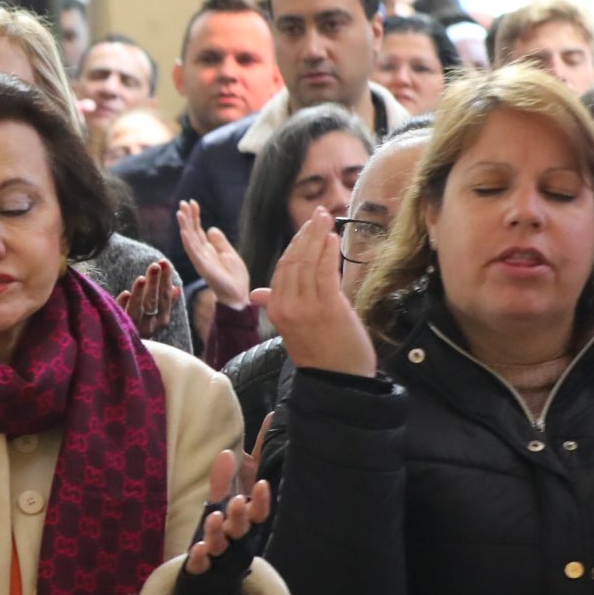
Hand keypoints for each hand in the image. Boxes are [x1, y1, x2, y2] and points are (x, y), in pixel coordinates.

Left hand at [116, 258, 179, 340]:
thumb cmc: (138, 325)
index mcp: (159, 321)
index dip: (165, 281)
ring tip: (142, 278)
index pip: (165, 299)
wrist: (118, 351)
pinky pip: (119, 318)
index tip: (164, 262)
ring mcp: (132, 330)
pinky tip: (125, 294)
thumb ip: (165, 302)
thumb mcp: (154, 314)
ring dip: (140, 294)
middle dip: (155, 283)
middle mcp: (148, 327)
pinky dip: (123, 306)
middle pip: (152, 303)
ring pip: (137, 311)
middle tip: (155, 265)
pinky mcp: (116, 330)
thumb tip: (177, 289)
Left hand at [174, 418, 273, 594]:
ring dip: (218, 532)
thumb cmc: (222, 539)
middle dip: (240, 516)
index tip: (262, 484)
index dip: (261, 502)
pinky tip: (197, 548)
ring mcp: (220, 559)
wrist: (210, 583)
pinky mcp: (201, 570)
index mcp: (245, 528)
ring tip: (214, 517)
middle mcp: (236, 544)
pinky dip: (200, 557)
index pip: (258, 515)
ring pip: (221, 546)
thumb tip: (226, 452)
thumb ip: (224, 482)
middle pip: (242, 530)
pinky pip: (201, 565)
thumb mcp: (222, 509)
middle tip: (237, 501)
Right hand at [177, 201, 251, 309]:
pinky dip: (188, 241)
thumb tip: (211, 228)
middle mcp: (201, 254)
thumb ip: (220, 242)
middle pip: (192, 232)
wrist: (238, 296)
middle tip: (183, 202)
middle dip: (188, 217)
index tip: (192, 203)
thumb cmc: (235, 278)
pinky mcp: (203, 267)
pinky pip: (193, 252)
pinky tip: (184, 231)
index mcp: (208, 250)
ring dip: (184, 226)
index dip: (195, 216)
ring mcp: (200, 260)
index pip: (198, 230)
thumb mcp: (229, 254)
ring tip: (180, 212)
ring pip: (189, 240)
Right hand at [253, 209, 375, 377]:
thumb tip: (257, 294)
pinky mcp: (329, 307)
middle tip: (318, 214)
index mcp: (275, 309)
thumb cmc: (319, 353)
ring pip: (309, 263)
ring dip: (318, 237)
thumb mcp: (291, 329)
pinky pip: (326, 272)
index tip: (306, 227)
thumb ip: (274, 306)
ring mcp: (307, 306)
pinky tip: (333, 239)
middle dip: (306, 234)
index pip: (282, 268)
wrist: (337, 380)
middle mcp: (287, 306)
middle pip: (294, 260)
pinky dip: (329, 253)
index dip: (294, 244)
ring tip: (327, 219)